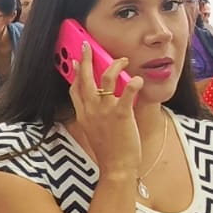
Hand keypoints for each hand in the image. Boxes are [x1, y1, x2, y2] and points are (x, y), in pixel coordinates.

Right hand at [70, 40, 142, 180]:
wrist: (116, 168)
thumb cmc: (108, 152)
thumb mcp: (94, 132)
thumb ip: (93, 115)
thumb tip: (99, 103)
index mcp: (83, 114)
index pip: (75, 89)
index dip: (75, 73)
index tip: (76, 62)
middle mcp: (91, 110)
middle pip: (85, 78)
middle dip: (86, 59)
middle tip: (87, 45)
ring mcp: (105, 111)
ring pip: (106, 79)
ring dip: (114, 65)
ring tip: (122, 59)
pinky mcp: (121, 114)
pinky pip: (127, 92)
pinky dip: (133, 83)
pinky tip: (138, 78)